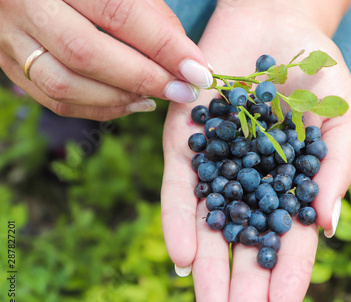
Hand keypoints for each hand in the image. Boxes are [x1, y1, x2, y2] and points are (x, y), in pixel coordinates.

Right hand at [0, 0, 212, 119]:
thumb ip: (150, 13)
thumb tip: (185, 59)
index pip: (117, 12)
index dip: (163, 46)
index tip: (198, 69)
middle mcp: (24, 4)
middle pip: (86, 54)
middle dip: (145, 78)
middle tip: (183, 90)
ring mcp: (9, 37)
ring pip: (65, 85)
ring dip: (121, 99)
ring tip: (158, 98)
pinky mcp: (8, 64)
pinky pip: (54, 100)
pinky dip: (99, 108)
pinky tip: (131, 102)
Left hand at [161, 4, 350, 301]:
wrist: (277, 23)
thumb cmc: (319, 72)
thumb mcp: (345, 119)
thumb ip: (336, 171)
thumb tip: (327, 227)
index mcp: (290, 185)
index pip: (289, 239)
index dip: (287, 275)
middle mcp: (250, 183)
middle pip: (245, 242)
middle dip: (242, 286)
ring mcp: (216, 165)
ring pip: (209, 225)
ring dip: (209, 267)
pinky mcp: (186, 142)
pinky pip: (179, 188)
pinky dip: (180, 221)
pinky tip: (185, 258)